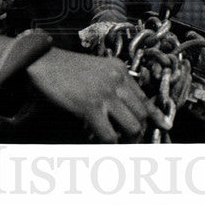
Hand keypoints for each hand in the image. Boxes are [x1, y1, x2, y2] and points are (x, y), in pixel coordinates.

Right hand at [26, 48, 168, 142]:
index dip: (155, 115)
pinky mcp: (90, 106)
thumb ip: (110, 83)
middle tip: (130, 141)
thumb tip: (121, 108)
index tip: (164, 126)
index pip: (145, 97)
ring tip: (117, 144)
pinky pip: (109, 135)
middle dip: (139, 130)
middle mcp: (117, 79)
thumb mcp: (95, 69)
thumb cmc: (63, 68)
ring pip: (132, 126)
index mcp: (119, 69)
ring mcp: (105, 93)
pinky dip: (108, 144)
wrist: (40, 61)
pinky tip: (99, 143)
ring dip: (127, 139)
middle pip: (142, 113)